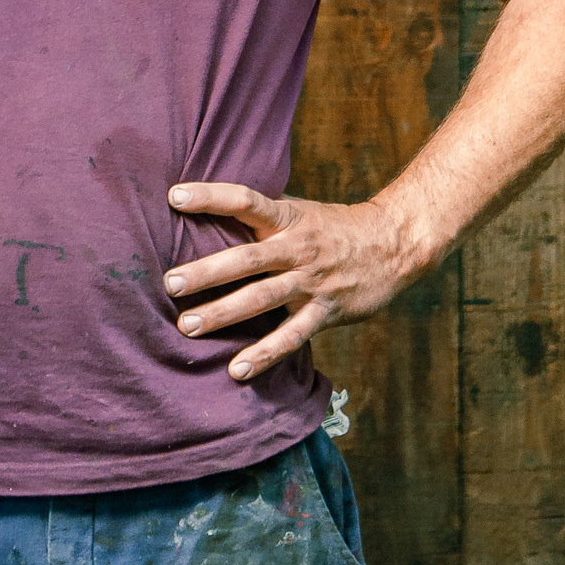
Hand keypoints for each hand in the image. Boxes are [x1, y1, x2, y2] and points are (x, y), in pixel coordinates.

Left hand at [163, 181, 425, 380]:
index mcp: (287, 217)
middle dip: (207, 272)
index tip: (175, 196)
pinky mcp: (326, 311)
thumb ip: (261, 217)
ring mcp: (312, 281)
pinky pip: (292, 335)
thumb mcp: (298, 210)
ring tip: (187, 326)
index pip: (245, 200)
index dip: (210, 196)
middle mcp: (297, 247)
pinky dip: (264, 354)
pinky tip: (237, 369)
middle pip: (247, 258)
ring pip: (263, 298)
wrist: (393, 244)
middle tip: (170, 284)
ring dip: (224, 313)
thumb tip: (209, 212)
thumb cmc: (333, 227)